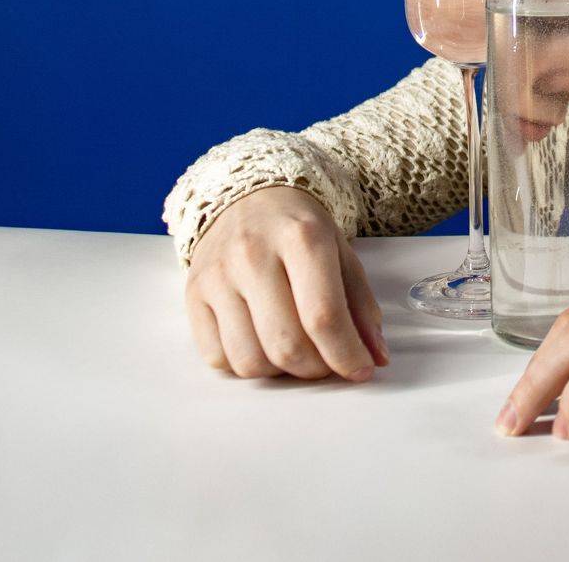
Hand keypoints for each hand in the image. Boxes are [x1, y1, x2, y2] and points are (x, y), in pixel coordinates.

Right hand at [184, 186, 387, 381]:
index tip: (360, 370)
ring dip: (280, 372)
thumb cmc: (298, 227)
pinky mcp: (193, 294)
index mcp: (302, 237)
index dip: (346, 354)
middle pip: (285, 343)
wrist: (248, 196)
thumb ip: (361, 306)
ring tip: (296, 351)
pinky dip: (246, 364)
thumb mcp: (341, 253)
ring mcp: (218, 276)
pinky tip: (263, 344)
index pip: (323, 315)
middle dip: (316, 368)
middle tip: (328, 363)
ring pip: (249, 358)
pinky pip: (218, 357)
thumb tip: (375, 357)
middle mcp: (253, 254)